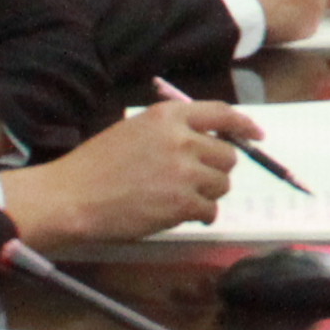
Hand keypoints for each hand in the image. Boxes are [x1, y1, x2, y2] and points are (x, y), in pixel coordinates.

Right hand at [0, 100, 255, 246]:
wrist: (73, 197)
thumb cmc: (96, 165)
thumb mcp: (134, 130)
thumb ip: (171, 132)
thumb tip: (206, 143)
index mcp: (168, 115)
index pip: (222, 113)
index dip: (244, 125)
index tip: (256, 135)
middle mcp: (182, 139)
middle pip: (227, 155)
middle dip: (216, 170)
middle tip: (195, 181)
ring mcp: (184, 172)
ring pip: (221, 185)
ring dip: (207, 194)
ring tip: (180, 198)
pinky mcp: (182, 203)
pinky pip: (209, 210)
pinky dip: (200, 216)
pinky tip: (182, 216)